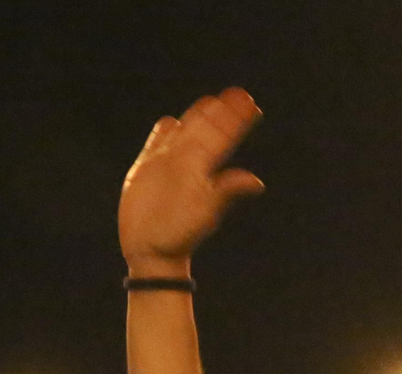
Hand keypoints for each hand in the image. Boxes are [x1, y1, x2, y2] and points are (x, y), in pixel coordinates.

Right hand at [119, 88, 265, 273]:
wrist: (152, 249)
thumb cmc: (181, 233)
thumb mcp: (206, 210)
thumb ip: (227, 190)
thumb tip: (256, 183)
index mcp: (202, 167)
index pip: (222, 136)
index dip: (236, 120)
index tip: (252, 106)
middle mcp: (187, 161)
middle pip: (206, 129)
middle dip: (223, 113)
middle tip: (242, 96)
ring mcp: (166, 163)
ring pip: (184, 132)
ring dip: (199, 116)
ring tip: (214, 102)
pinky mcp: (144, 169)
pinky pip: (155, 144)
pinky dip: (163, 132)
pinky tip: (170, 123)